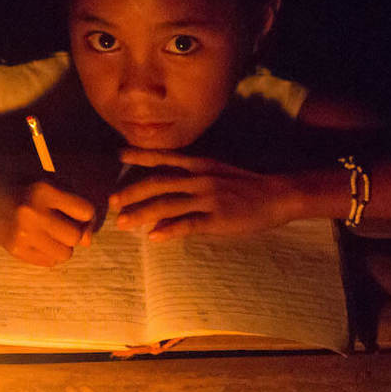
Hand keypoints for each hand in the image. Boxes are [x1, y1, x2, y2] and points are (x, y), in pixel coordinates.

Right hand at [0, 178, 94, 266]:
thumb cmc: (26, 189)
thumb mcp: (52, 184)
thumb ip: (76, 207)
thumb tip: (88, 241)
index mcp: (43, 190)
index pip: (85, 211)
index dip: (84, 213)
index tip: (74, 210)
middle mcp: (32, 212)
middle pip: (75, 236)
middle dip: (73, 232)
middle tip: (61, 224)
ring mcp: (22, 234)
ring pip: (65, 254)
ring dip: (63, 245)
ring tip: (50, 234)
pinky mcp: (15, 250)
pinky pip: (49, 262)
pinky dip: (50, 253)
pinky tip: (38, 240)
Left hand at [110, 149, 297, 239]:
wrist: (278, 195)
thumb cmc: (246, 184)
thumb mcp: (218, 172)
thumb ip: (192, 176)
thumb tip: (167, 185)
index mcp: (200, 164)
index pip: (164, 157)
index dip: (141, 156)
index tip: (119, 155)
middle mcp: (200, 178)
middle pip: (158, 183)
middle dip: (131, 193)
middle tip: (112, 202)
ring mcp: (208, 198)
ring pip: (167, 205)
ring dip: (141, 214)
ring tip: (123, 223)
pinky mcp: (217, 219)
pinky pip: (188, 225)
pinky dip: (168, 230)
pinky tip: (153, 237)